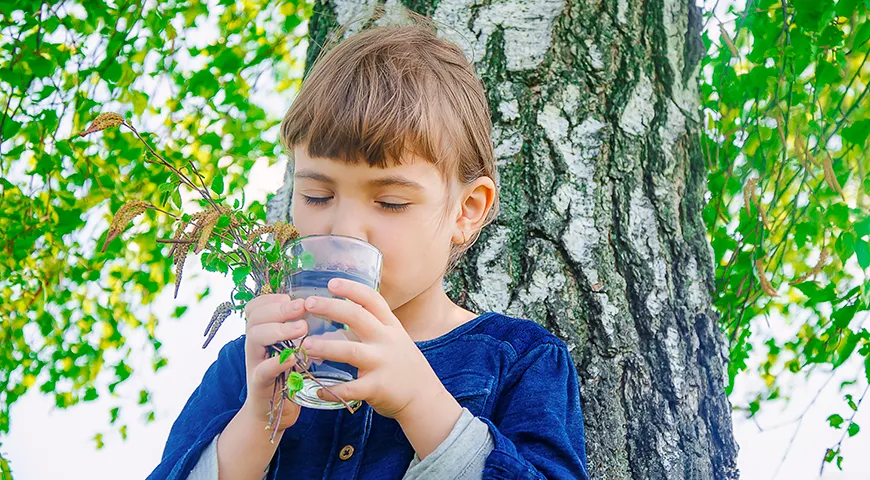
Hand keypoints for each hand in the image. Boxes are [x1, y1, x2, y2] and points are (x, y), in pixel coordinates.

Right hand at [241, 294, 308, 431]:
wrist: (274, 412)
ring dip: (279, 330)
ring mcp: (255, 364)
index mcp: (261, 331)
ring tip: (302, 329)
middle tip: (302, 307)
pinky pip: (262, 370)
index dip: (271, 298)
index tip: (291, 296)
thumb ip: (295, 327)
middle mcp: (254, 344)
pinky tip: (292, 358)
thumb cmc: (287, 373)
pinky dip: (276, 363)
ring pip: (255, 337)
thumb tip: (316, 303)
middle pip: (255, 317)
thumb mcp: (290, 346)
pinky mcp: (259, 384)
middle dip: (280, 309)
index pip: (255, 306)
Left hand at [299, 278, 455, 422]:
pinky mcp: (378, 388)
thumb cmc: (403, 366)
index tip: (331, 282)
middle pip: (358, 317)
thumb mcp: (394, 339)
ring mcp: (383, 364)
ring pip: (351, 351)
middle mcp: (387, 340)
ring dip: (326, 347)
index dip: (352, 289)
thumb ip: (371, 327)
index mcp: (391, 326)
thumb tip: (338, 314)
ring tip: (305, 345)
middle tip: (308, 304)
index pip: (372, 300)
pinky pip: (351, 389)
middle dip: (331, 308)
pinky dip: (333, 390)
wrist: (424, 398)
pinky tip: (318, 389)